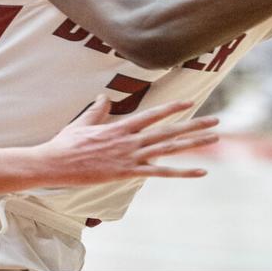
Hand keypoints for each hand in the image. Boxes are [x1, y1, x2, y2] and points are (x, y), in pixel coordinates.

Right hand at [38, 98, 216, 183]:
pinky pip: (160, 173)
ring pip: (169, 148)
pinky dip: (182, 172)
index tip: (191, 102)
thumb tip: (104, 98)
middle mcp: (130, 140)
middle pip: (169, 131)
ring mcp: (131, 156)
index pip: (153, 114)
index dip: (173, 107)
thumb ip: (98, 110)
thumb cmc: (66, 143)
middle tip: (216, 121)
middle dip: (195, 125)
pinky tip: (201, 171)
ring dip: (194, 144)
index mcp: (121, 126)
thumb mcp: (82, 122)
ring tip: (215, 139)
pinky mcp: (127, 173)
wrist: (55, 163)